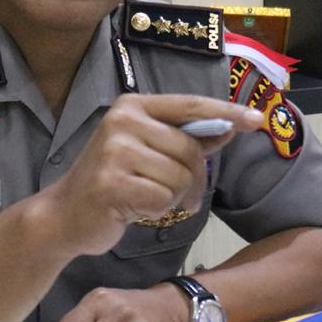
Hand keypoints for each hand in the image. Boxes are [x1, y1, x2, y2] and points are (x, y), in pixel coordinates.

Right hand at [39, 94, 261, 256]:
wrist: (64, 214)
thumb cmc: (112, 181)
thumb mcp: (148, 152)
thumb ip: (184, 139)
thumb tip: (229, 127)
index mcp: (133, 106)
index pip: (190, 106)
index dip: (226, 113)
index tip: (256, 121)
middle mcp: (122, 121)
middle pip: (190, 149)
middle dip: (193, 179)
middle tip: (178, 196)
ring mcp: (113, 151)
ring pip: (179, 177)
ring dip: (173, 197)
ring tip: (147, 198)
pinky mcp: (110, 182)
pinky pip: (162, 199)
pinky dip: (157, 210)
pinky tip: (135, 208)